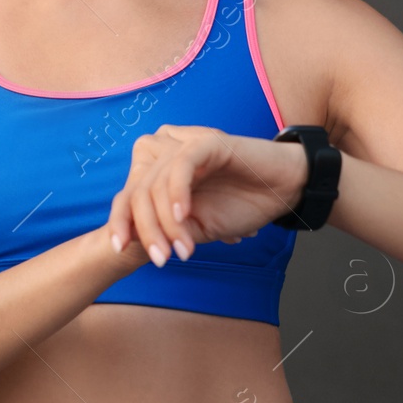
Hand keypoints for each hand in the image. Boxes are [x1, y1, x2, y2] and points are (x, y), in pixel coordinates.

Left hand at [104, 124, 307, 267]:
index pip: (128, 195)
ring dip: (167, 222)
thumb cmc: (241, 205)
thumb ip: (169, 230)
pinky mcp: (206, 142)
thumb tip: (137, 243)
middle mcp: (166, 155)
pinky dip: (179, 193)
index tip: (119, 249)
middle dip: (146, 230)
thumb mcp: (198, 227)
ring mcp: (184, 145)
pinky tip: (185, 217)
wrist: (283, 190)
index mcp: (159, 173)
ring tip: (182, 249)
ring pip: (157, 184)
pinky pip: (181, 167)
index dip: (119, 221)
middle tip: (161, 260)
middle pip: (138, 192)